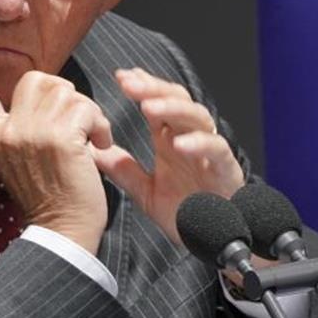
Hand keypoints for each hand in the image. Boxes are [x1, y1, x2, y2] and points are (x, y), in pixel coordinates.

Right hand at [0, 45, 114, 254]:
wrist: (63, 232)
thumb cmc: (50, 199)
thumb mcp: (17, 162)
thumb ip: (19, 129)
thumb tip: (41, 94)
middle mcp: (9, 132)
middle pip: (35, 80)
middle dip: (63, 93)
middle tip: (76, 121)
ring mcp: (33, 134)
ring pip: (66, 92)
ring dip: (87, 112)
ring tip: (91, 138)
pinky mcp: (61, 139)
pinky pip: (86, 109)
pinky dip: (100, 124)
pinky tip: (99, 146)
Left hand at [92, 67, 243, 244]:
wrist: (216, 240)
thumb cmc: (187, 212)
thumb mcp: (146, 191)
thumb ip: (123, 170)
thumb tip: (92, 152)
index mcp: (169, 139)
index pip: (158, 101)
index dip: (142, 86)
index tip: (121, 77)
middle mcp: (189, 139)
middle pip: (176, 99)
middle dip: (153, 88)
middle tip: (129, 82)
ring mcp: (209, 151)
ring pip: (196, 116)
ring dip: (173, 108)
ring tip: (149, 106)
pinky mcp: (226, 168)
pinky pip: (215, 149)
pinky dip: (198, 143)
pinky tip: (178, 144)